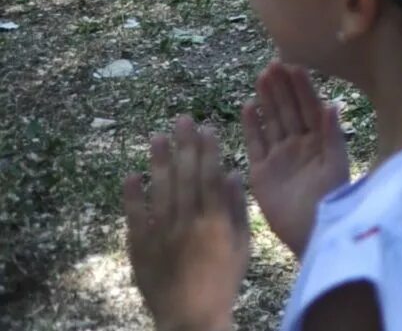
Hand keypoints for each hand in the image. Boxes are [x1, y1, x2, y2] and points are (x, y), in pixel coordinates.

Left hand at [122, 116, 247, 330]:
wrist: (190, 316)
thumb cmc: (223, 282)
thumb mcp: (242, 246)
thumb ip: (237, 209)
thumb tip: (233, 175)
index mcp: (216, 219)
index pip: (211, 175)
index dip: (209, 149)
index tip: (207, 127)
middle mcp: (188, 220)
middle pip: (186, 174)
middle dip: (184, 145)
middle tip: (181, 119)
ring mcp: (162, 232)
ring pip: (160, 188)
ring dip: (159, 161)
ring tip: (157, 137)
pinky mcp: (140, 247)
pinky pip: (134, 215)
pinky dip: (132, 194)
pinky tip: (131, 174)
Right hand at [241, 62, 346, 258]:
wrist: (312, 230)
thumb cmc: (331, 198)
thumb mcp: (335, 164)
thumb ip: (332, 134)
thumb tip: (332, 104)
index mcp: (320, 140)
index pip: (310, 107)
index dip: (302, 88)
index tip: (294, 66)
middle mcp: (300, 145)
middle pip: (289, 110)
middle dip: (282, 88)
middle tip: (272, 66)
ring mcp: (280, 157)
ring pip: (272, 122)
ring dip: (267, 101)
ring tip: (261, 78)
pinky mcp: (262, 172)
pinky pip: (256, 144)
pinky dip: (252, 126)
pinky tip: (248, 107)